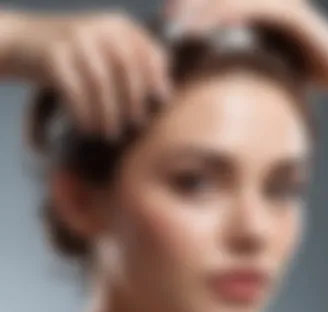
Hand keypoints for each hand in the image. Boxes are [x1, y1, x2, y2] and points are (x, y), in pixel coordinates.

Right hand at [4, 11, 170, 137]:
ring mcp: (75, 38)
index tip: (162, 102)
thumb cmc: (78, 56)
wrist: (25, 40)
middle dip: (133, 100)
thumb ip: (135, 65)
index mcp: (119, 26)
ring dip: (107, 113)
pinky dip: (83, 113)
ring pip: (100, 82)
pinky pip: (74, 90)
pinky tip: (87, 128)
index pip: (147, 51)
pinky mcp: (53, 54)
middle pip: (126, 67)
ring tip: (110, 134)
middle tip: (134, 125)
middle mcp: (100, 27)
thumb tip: (167, 94)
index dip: (158, 77)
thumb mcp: (107, 51)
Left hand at [165, 0, 327, 92]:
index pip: (220, 7)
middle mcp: (266, 3)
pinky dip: (232, 14)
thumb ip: (243, 61)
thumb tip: (216, 77)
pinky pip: (256, 10)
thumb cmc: (300, 71)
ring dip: (205, 8)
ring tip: (180, 20)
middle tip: (166, 16)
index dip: (194, 10)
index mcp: (258, 12)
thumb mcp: (265, 65)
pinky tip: (212, 21)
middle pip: (222, 0)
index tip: (168, 21)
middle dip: (192, 6)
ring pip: (234, 2)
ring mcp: (279, 6)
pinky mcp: (291, 15)